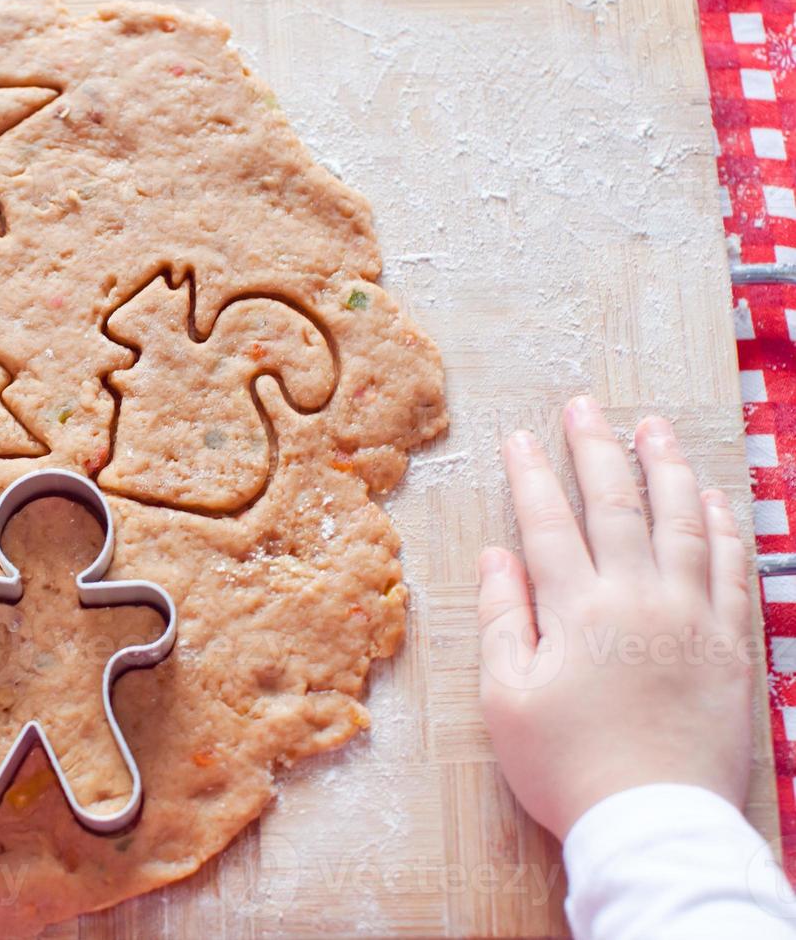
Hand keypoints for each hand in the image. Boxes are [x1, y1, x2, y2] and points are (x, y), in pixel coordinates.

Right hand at [478, 396, 755, 840]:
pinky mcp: (731, 644)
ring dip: (664, 468)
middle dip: (596, 449)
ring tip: (652, 427)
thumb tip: (496, 555)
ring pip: (681, 522)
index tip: (518, 437)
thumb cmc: (567, 766)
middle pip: (617, 505)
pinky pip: (730, 568)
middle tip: (583, 406)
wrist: (654, 822)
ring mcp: (692, 616)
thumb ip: (504, 618)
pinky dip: (720, 526)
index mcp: (576, 609)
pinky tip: (710, 498)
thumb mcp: (507, 699)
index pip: (549, 522)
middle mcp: (638, 597)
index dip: (531, 474)